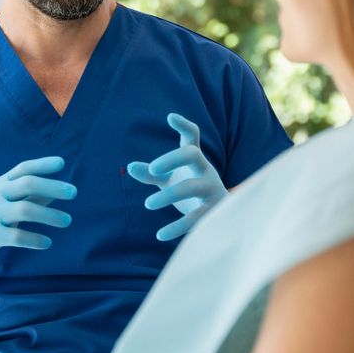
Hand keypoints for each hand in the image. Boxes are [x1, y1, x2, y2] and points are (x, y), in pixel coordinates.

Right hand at [0, 156, 76, 286]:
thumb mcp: (8, 206)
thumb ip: (31, 197)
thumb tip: (58, 190)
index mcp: (0, 185)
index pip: (23, 169)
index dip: (42, 164)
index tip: (62, 163)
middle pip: (27, 184)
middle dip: (53, 186)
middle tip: (74, 192)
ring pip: (25, 209)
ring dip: (50, 214)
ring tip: (67, 221)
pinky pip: (16, 236)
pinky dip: (35, 239)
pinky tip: (47, 242)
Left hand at [127, 113, 226, 240]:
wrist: (222, 216)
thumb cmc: (191, 190)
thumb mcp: (170, 179)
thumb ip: (152, 174)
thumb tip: (130, 167)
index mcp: (196, 160)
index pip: (192, 137)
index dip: (184, 126)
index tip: (171, 117)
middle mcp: (206, 171)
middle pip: (192, 155)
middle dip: (171, 159)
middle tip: (152, 169)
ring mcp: (212, 190)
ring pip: (191, 188)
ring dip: (168, 196)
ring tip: (147, 204)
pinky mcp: (213, 212)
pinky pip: (194, 219)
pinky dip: (176, 228)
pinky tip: (160, 235)